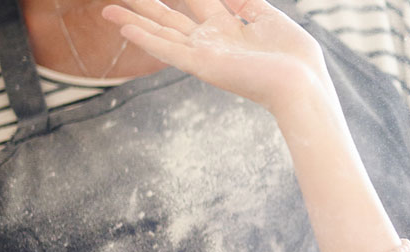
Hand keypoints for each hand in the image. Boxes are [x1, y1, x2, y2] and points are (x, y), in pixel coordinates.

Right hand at [101, 0, 327, 110]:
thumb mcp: (271, 19)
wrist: (303, 85)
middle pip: (171, 17)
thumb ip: (247, 3)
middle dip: (146, 5)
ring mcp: (205, 53)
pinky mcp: (202, 65)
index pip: (197, 0)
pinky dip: (146, 38)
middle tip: (118, 0)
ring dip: (134, 20)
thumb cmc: (296, 58)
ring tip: (107, 10)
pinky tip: (125, 27)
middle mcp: (213, 40)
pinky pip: (168, 49)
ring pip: (162, 32)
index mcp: (230, 27)